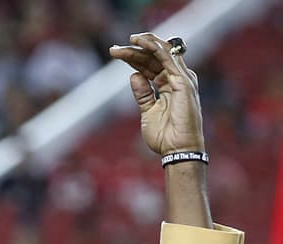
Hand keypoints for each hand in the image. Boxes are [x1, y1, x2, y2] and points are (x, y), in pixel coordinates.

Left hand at [109, 33, 203, 155]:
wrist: (176, 150)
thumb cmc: (165, 135)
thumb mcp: (148, 111)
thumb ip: (142, 94)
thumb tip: (133, 76)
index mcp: (168, 85)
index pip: (149, 65)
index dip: (133, 58)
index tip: (114, 52)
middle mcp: (176, 78)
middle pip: (153, 58)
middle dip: (134, 51)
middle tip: (113, 49)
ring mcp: (181, 79)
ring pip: (161, 54)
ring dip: (145, 44)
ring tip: (129, 39)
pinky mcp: (183, 81)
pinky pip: (169, 59)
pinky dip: (157, 49)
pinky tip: (143, 43)